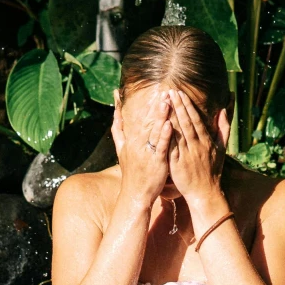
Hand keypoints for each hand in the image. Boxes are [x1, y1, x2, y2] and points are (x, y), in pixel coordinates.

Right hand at [115, 88, 171, 206]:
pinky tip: (169, 124)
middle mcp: (137, 145)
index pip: (132, 118)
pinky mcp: (156, 162)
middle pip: (145, 122)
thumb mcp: (121, 150)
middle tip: (161, 90)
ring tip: (166, 101)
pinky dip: (165, 135)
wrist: (135, 194)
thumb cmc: (132, 172)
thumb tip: (115, 113)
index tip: (126, 90)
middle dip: (153, 106)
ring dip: (160, 115)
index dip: (134, 105)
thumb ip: (118, 131)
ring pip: (154, 131)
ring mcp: (146, 153)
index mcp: (130, 141)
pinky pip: (161, 146)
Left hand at [168, 96, 223, 212]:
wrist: (205, 193)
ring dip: (170, 116)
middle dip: (178, 106)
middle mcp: (197, 146)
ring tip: (163, 103)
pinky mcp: (177, 164)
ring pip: (178, 132)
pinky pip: (170, 147)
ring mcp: (186, 154)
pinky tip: (159, 125)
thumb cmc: (213, 170)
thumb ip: (224, 128)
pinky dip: (165, 136)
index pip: (195, 120)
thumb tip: (224, 109)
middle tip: (170, 92)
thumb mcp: (222, 148)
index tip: (180, 93)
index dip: (187, 106)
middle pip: (186, 122)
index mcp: (206, 141)